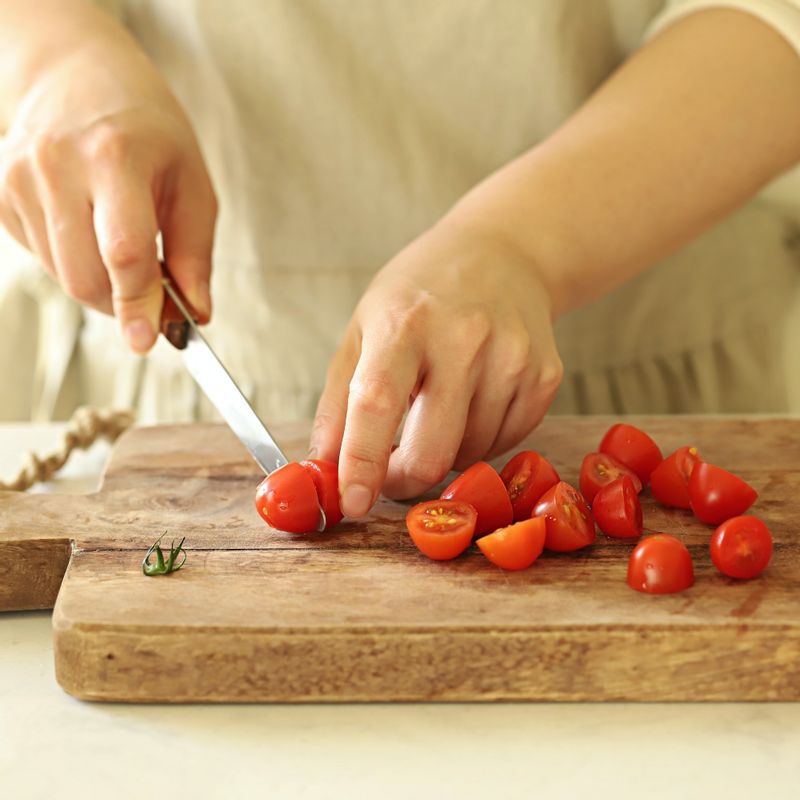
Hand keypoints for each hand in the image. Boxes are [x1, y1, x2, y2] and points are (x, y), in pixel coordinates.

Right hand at [0, 37, 215, 351]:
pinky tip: (88, 226)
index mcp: (114, 156)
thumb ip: (196, 254)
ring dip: (102, 284)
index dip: (137, 304)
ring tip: (123, 243)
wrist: (78, 75)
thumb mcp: (192, 182)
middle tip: (155, 296)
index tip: (148, 340)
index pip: (123, 252)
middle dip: (123, 303)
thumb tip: (196, 313)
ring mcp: (17, 178)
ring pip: (62, 276)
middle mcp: (56, 165)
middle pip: (85, 276)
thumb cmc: (147, 129)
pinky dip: (74, 262)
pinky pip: (41, 258)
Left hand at [311, 216, 562, 516]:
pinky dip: (480, 439)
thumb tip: (324, 471)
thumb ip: (338, 402)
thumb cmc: (421, 295)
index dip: (362, 464)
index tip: (350, 505)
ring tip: (439, 406)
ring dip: (444, 452)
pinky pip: (505, 442)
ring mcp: (511, 358)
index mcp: (403, 323)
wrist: (505, 254)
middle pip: (432, 451)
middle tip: (391, 474)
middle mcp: (463, 338)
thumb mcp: (364, 328)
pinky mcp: (544, 375)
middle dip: (404, 481)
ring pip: (469, 455)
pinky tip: (474, 399)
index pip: (377, 405)